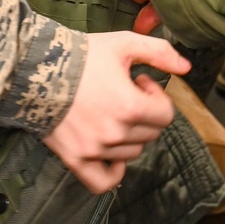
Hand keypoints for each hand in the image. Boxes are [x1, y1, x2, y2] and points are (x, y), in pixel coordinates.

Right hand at [43, 30, 188, 192]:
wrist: (37, 69)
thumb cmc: (83, 55)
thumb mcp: (124, 43)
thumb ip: (160, 52)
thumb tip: (187, 67)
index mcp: (130, 106)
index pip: (166, 115)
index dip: (156, 96)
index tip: (140, 82)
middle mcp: (116, 134)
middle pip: (150, 134)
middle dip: (144, 112)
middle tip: (124, 93)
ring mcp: (95, 151)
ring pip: (132, 153)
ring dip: (129, 135)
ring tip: (111, 111)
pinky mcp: (77, 161)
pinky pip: (104, 181)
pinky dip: (113, 170)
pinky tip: (112, 150)